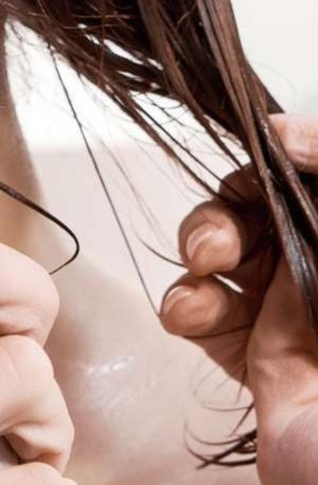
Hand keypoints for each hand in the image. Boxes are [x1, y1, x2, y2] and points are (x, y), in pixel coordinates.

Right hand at [160, 114, 317, 484]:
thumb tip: (286, 128)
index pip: (300, 180)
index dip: (274, 165)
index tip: (256, 162)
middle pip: (253, 213)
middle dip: (220, 216)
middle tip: (216, 243)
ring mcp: (290, 314)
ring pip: (221, 257)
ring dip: (195, 254)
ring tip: (201, 272)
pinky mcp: (256, 356)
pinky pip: (204, 313)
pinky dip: (184, 305)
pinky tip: (190, 315)